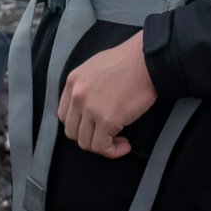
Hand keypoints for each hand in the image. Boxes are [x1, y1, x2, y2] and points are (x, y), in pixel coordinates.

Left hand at [56, 32, 155, 158]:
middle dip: (89, 137)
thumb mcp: (95, 68)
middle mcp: (77, 96)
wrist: (147, 59)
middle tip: (107, 135)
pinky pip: (102, 147)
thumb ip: (86, 86)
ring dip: (102, 146)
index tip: (95, 126)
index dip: (79, 125)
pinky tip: (125, 144)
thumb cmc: (128, 61)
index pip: (64, 115)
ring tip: (119, 140)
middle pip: (72, 132)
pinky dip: (113, 151)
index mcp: (73, 82)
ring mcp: (90, 109)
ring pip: (86, 143)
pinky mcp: (106, 120)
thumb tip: (89, 107)